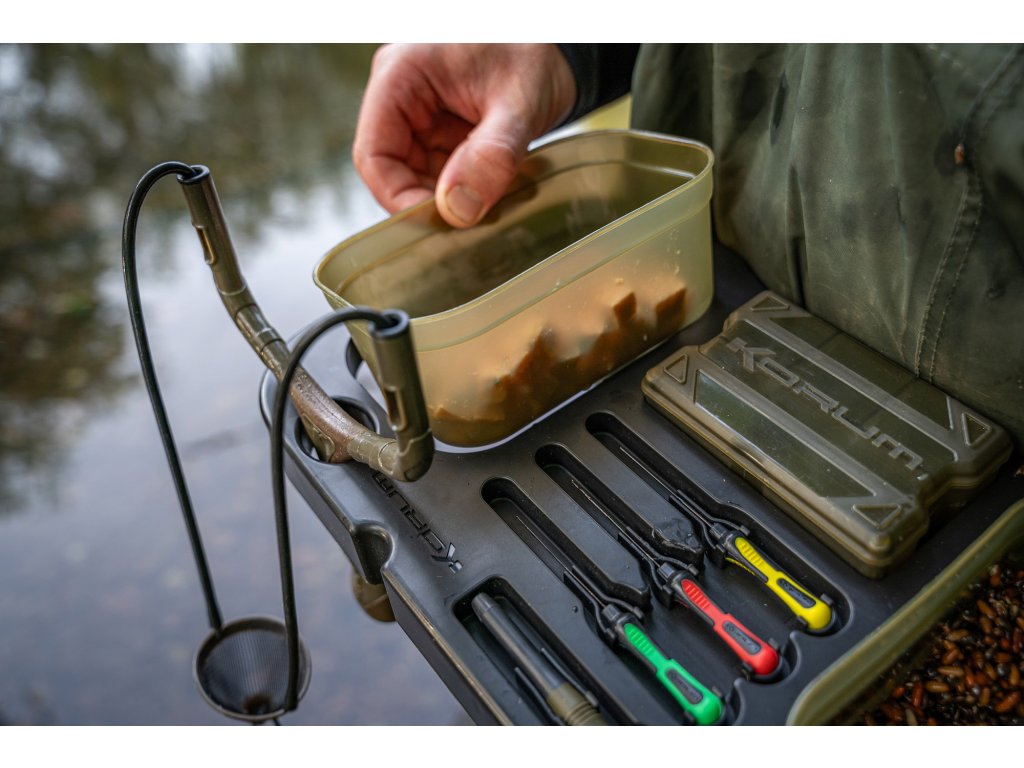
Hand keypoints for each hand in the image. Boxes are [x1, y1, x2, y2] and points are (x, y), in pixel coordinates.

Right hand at [353, 44, 575, 227]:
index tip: (440, 224)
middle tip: (473, 222)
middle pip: (394, 172)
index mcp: (402, 76)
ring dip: (451, 200)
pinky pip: (442, 175)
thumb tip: (458, 210)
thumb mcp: (519, 103)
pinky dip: (466, 191)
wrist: (560, 50)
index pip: (374, 154)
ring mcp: (421, 117)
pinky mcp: (443, 133)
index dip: (399, 197)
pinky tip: (493, 192)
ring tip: (490, 203)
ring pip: (419, 179)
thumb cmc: (536, 52)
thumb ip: (492, 156)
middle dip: (431, 201)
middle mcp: (402, 97)